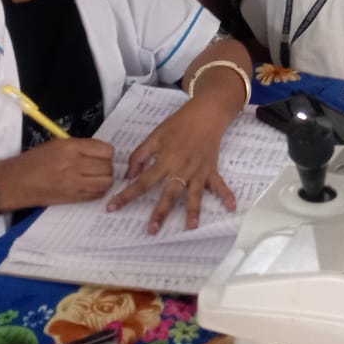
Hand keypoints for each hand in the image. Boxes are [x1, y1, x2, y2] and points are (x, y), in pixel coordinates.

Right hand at [0, 139, 114, 210]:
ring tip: (96, 177)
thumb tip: (99, 151)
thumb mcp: (57, 144)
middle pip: (108, 166)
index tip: (101, 154)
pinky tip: (90, 186)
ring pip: (106, 182)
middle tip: (99, 166)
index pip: (106, 150)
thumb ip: (80, 146)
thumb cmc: (34, 161)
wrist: (16, 182)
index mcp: (71, 148)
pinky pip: (97, 194)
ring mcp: (75, 183)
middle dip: (107, 166)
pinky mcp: (73, 197)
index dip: (106, 152)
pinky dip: (99, 190)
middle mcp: (75, 165)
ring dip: (105, 179)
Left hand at [105, 99, 236, 233]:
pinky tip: (231, 207)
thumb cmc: (178, 124)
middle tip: (152, 230)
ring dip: (193, 210)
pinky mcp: (211, 170)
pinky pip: (219, 185)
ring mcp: (198, 171)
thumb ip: (140, 155)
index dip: (126, 195)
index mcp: (165, 160)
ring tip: (191, 227)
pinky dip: (226, 195)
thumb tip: (129, 175)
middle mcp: (181, 169)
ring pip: (194, 194)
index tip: (112, 208)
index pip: (143, 182)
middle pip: (169, 193)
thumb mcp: (155, 135)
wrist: (206, 114)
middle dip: (161, 212)